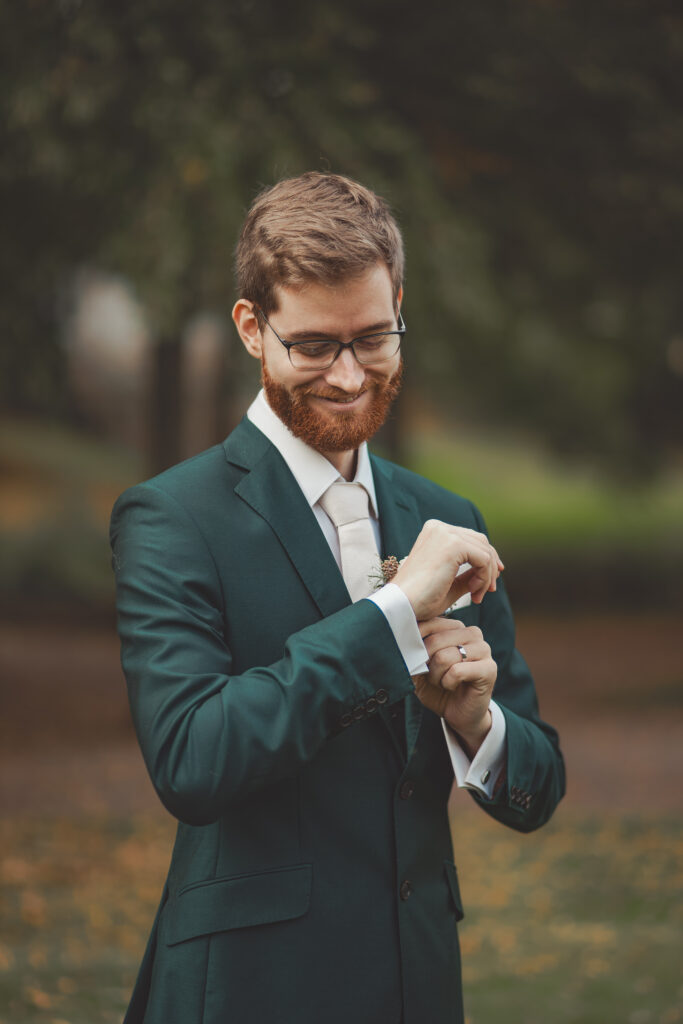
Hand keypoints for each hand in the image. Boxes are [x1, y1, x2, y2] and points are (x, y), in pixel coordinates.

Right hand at [393, 520, 502, 620]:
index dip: (486, 561)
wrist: (401, 605)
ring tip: (476, 596)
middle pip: (481, 541)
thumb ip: (468, 572)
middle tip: (487, 591)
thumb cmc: (420, 599)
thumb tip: (492, 568)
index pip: (471, 539)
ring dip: (487, 576)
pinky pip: (484, 559)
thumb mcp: (450, 582)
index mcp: (434, 532)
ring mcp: (445, 534)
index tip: (488, 584)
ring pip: (485, 551)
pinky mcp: (453, 544)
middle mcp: (439, 527)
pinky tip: (472, 593)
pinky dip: (484, 578)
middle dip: (490, 568)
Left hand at [412, 617, 496, 756]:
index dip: (415, 643)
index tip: (415, 660)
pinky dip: (447, 683)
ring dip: (436, 676)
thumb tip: (399, 640)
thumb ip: (412, 650)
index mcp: (455, 627)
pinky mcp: (489, 668)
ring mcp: (483, 649)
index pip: (429, 623)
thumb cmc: (438, 688)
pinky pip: (457, 671)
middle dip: (426, 664)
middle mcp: (472, 633)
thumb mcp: (419, 667)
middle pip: (435, 640)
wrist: (458, 715)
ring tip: (442, 682)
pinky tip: (452, 686)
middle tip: (431, 677)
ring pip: (445, 656)